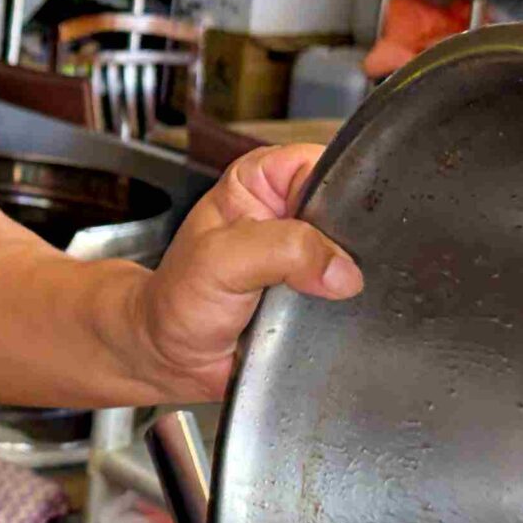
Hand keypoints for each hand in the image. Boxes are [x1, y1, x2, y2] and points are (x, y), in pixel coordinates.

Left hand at [126, 145, 362, 399]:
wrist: (170, 359)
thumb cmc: (177, 300)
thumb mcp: (221, 261)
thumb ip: (283, 250)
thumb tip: (341, 268)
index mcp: (260, 179)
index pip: (320, 163)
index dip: (334, 195)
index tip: (332, 231)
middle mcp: (286, 211)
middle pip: (345, 210)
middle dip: (345, 242)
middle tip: (324, 273)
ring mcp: (302, 254)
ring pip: (351, 255)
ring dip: (344, 281)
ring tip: (316, 300)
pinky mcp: (313, 293)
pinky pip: (347, 294)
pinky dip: (343, 307)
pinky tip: (325, 317)